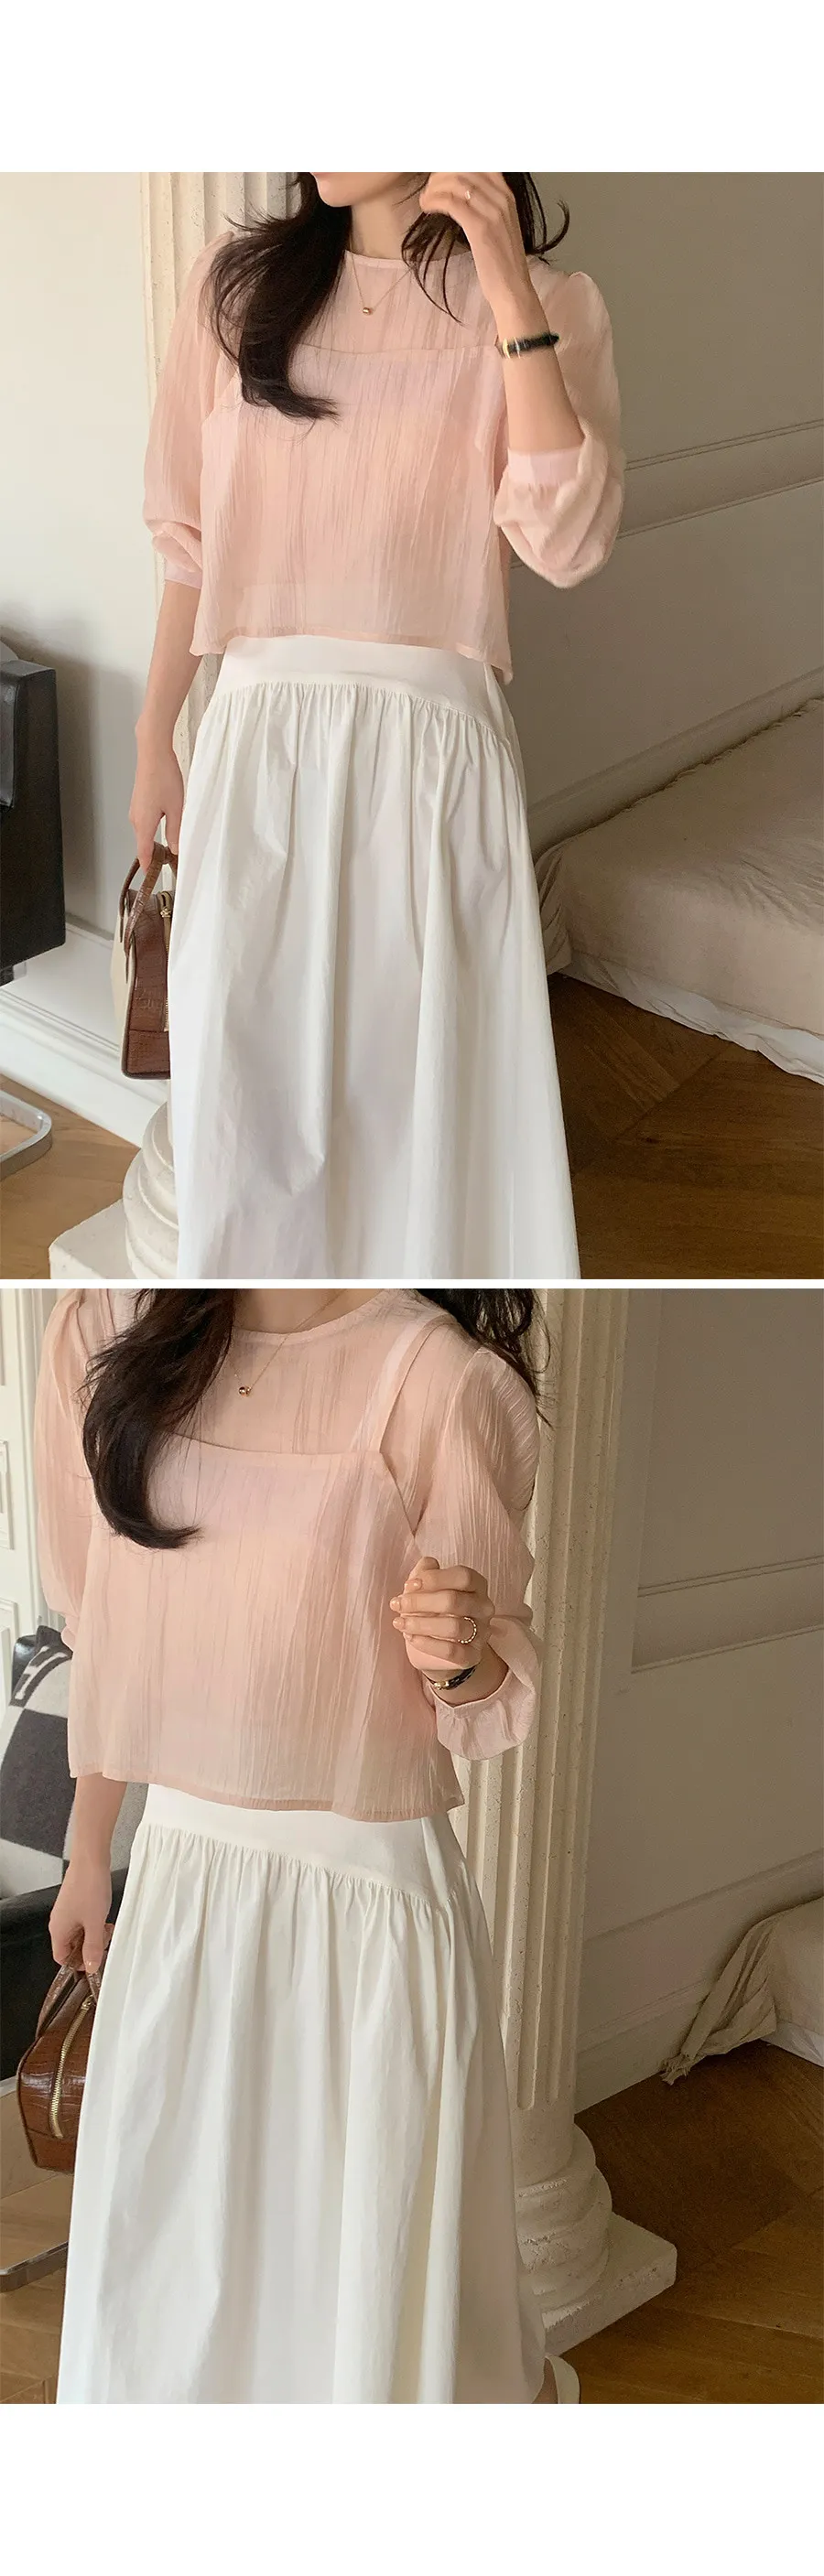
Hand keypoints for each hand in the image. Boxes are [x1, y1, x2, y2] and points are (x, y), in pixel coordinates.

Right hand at [49, 1856, 112, 1976]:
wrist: (90, 1859)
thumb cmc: (89, 1888)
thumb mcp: (95, 1923)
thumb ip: (93, 1948)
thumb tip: (91, 1967)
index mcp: (58, 1930)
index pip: (62, 1958)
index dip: (78, 1963)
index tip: (95, 1960)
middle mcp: (58, 1922)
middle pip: (71, 1947)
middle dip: (89, 1948)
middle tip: (105, 1940)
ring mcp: (66, 1912)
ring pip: (79, 1934)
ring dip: (93, 1935)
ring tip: (106, 1927)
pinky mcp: (74, 1903)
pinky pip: (82, 1922)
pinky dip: (93, 1923)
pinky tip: (105, 1918)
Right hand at [129, 733, 184, 872]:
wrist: (153, 752)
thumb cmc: (164, 777)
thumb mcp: (176, 809)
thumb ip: (175, 831)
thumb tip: (175, 848)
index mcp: (143, 824)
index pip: (143, 853)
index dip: (148, 867)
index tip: (152, 877)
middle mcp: (135, 819)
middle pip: (144, 844)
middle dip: (154, 855)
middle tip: (169, 864)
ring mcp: (136, 809)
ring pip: (145, 831)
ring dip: (155, 840)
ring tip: (170, 848)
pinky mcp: (139, 801)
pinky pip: (145, 821)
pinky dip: (154, 828)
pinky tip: (166, 825)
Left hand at [390, 1556, 493, 1678]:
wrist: (439, 1647)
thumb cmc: (434, 1610)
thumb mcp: (427, 1588)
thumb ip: (426, 1573)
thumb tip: (427, 1564)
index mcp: (476, 1585)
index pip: (463, 1576)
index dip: (434, 1579)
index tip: (409, 1585)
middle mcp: (483, 1607)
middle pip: (454, 1601)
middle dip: (420, 1602)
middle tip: (397, 1604)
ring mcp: (481, 1633)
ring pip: (454, 1627)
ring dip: (421, 1624)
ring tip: (400, 1622)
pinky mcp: (472, 1656)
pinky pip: (452, 1651)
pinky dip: (428, 1644)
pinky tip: (410, 1637)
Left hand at [419, 173, 544, 338]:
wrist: (513, 289)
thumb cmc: (502, 263)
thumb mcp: (499, 226)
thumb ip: (486, 206)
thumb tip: (462, 196)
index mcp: (507, 195)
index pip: (480, 163)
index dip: (456, 164)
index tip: (440, 173)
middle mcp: (502, 199)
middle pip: (465, 168)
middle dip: (441, 174)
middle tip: (429, 187)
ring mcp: (493, 213)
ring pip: (456, 183)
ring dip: (435, 187)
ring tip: (425, 199)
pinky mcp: (480, 229)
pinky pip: (452, 203)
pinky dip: (435, 201)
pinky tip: (427, 207)